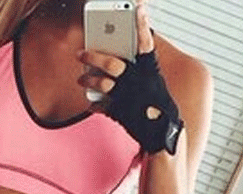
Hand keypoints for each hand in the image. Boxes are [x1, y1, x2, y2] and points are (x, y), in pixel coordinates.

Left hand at [76, 5, 182, 154]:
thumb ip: (137, 68)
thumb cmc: (156, 102)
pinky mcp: (120, 112)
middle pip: (111, 64)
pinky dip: (94, 104)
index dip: (141, 24)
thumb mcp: (151, 81)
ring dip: (89, 80)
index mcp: (149, 69)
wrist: (162, 131)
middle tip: (80, 53)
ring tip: (82, 79)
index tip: (137, 6)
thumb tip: (113, 58)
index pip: (145, 43)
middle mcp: (137, 80)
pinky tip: (91, 103)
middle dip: (93, 57)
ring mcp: (128, 96)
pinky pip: (101, 106)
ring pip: (102, 84)